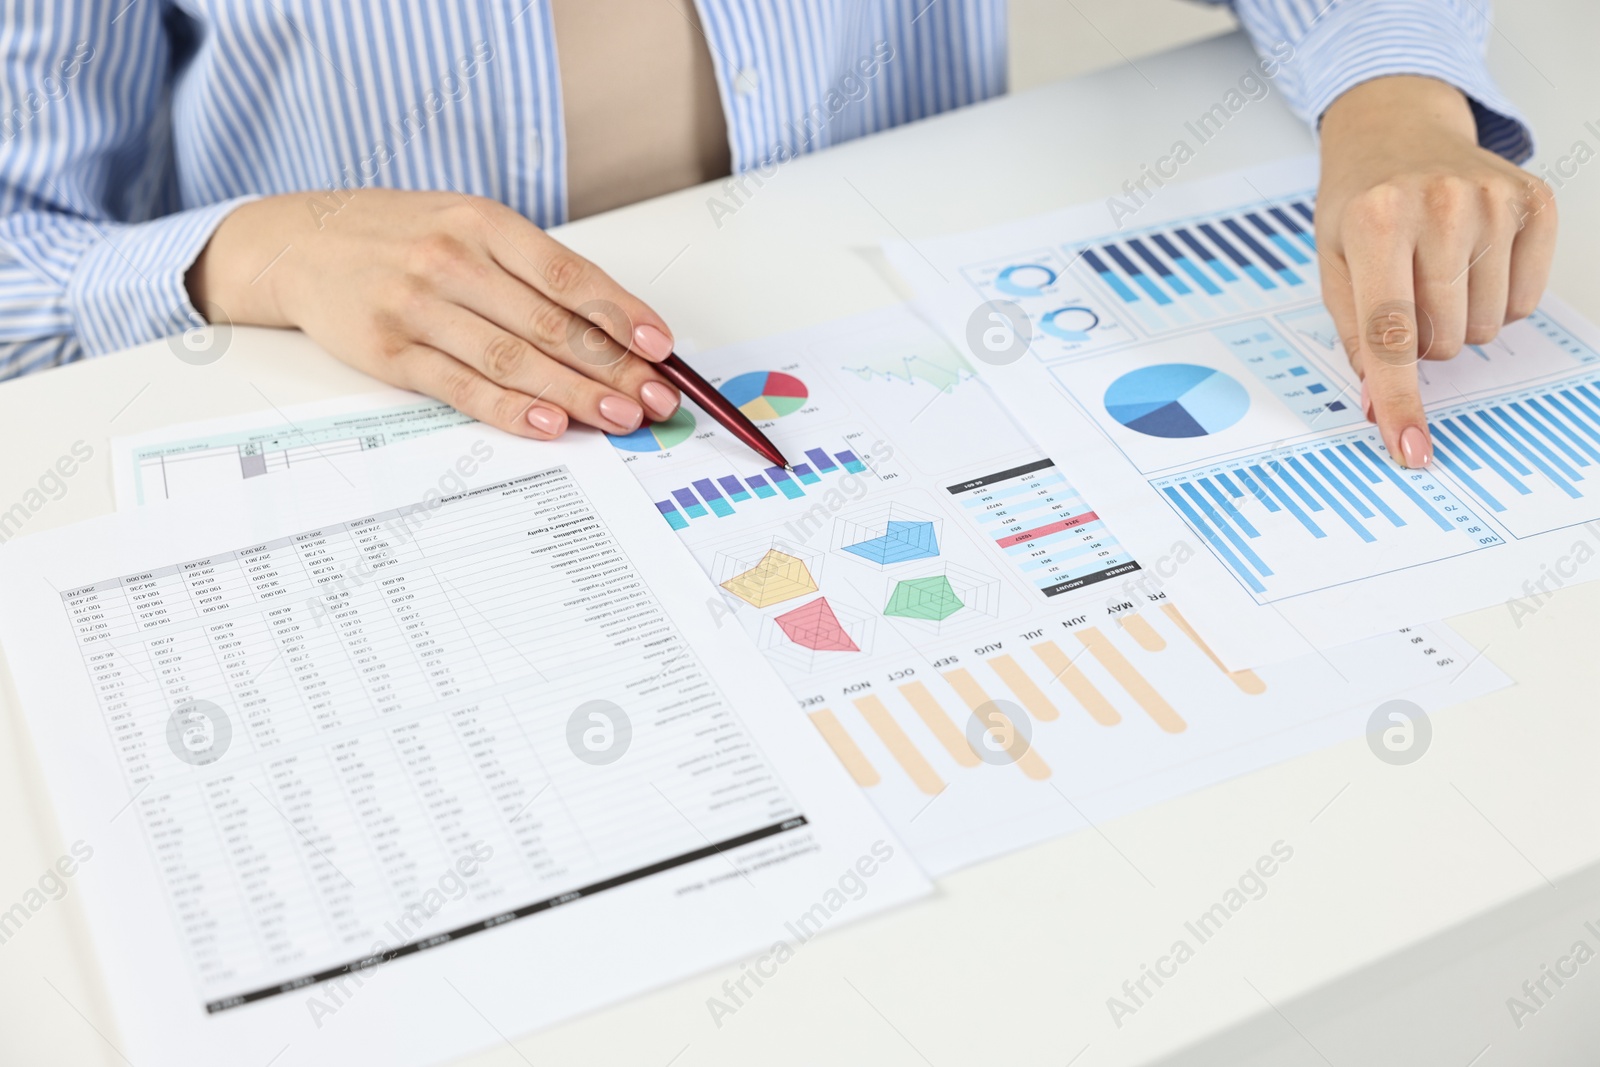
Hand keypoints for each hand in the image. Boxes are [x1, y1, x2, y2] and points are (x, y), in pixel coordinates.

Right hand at [186, 188, 680, 439]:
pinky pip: (461, 387)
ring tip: (620, 418)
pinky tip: (549, 424)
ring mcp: (417, 307)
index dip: (621, 314)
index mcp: (482, 222)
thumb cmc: (397, 235)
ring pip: (512, 359)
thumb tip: (610, 326)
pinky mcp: (389, 352)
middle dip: (614, 366)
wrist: (296, 241)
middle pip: (549, 323)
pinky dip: (509, 409)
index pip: (568, 275)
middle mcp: (451, 260)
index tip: (661, 347)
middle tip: (657, 399)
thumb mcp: (465, 225)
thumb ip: (529, 269)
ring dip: (574, 394)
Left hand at [1316, 75, 1556, 466]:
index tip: (1411, 448)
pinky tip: (1472, 262)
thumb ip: (1353, 336)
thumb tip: (1377, 407)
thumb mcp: (1333, 263)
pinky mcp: (1535, 202)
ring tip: (1435, 273)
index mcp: (1376, 222)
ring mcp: (1494, 201)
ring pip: (1483, 329)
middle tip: (1403, 294)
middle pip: (1441, 341)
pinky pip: (1524, 303)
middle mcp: (1440, 206)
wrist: (1397, 131)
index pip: (1390, 335)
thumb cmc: (1360, 203)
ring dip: (1456, 320)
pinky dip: (1495, 300)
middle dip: (1418, 339)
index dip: (1400, 400)